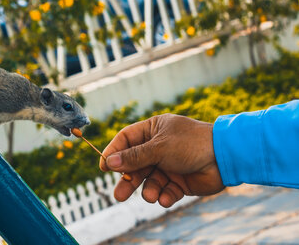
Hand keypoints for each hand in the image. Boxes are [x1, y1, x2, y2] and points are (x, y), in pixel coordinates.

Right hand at [99, 114, 224, 207]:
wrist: (225, 158)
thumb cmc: (191, 144)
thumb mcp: (158, 148)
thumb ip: (133, 157)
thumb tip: (108, 162)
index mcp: (153, 130)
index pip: (126, 140)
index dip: (114, 153)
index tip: (103, 167)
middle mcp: (158, 147)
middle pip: (135, 165)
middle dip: (128, 180)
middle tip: (118, 196)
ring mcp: (169, 165)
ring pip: (149, 181)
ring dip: (148, 190)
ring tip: (151, 196)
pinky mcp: (179, 181)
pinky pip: (165, 191)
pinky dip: (163, 196)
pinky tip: (165, 198)